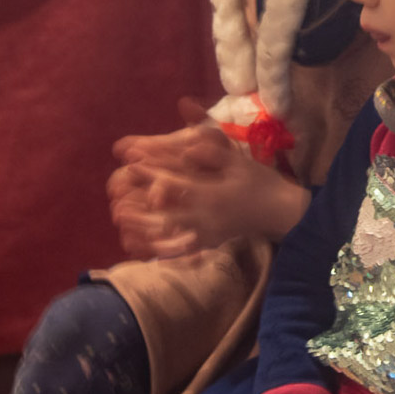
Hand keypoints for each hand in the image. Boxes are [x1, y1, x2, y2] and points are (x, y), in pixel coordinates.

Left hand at [107, 100, 305, 254]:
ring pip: (169, 232)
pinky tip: (142, 247)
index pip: (176, 181)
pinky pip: (180, 249)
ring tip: (121, 217)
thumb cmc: (259, 181)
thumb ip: (213, 152)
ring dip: (143, 225)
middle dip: (139, 200)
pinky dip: (160, 248)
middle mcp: (206, 216)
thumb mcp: (239, 160)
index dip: (152, 172)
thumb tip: (189, 144)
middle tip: (115, 194)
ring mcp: (207, 233)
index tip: (131, 162)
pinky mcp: (208, 242)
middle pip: (165, 209)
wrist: (279, 211)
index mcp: (213, 193)